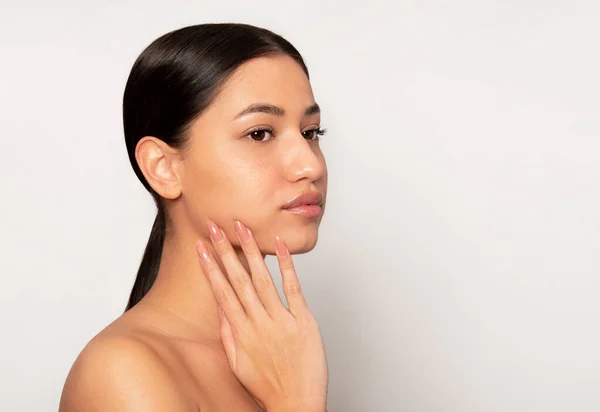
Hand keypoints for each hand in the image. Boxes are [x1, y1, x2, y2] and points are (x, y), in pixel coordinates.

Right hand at [195, 220, 327, 411]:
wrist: (297, 403)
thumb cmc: (268, 386)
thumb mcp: (238, 364)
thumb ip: (228, 334)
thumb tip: (221, 307)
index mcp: (241, 333)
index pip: (221, 292)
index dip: (211, 267)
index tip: (202, 247)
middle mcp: (259, 323)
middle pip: (239, 280)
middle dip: (226, 251)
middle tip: (216, 226)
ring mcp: (282, 321)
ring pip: (263, 279)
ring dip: (252, 252)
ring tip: (243, 229)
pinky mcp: (304, 321)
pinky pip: (293, 289)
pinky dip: (286, 266)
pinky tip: (279, 247)